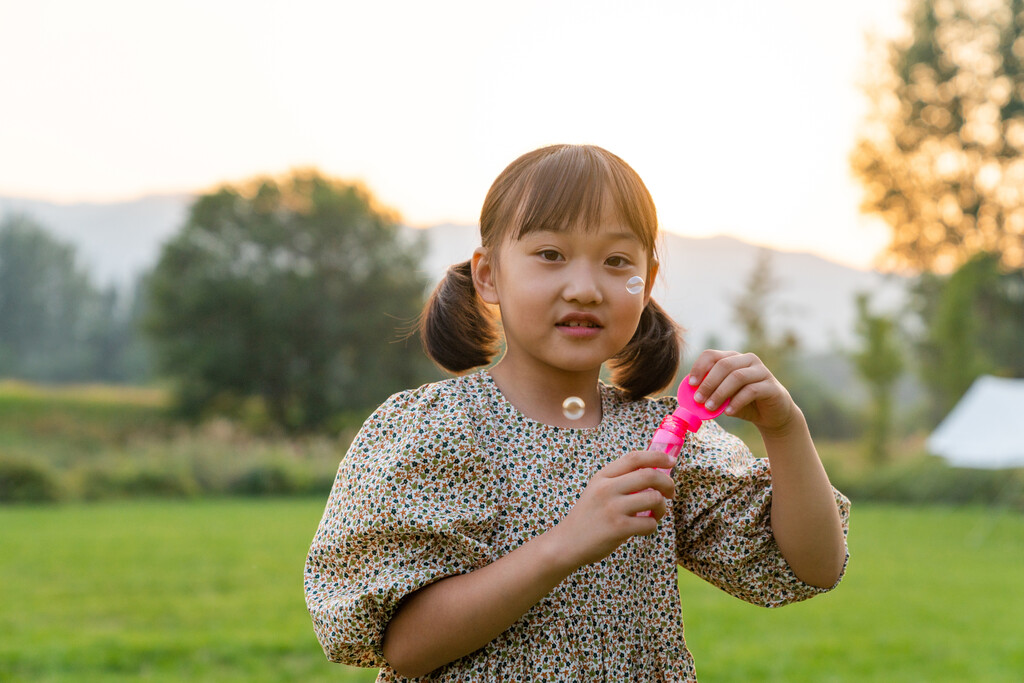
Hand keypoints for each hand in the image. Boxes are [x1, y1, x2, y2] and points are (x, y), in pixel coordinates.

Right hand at [554, 450, 675, 567]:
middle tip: (670, 492)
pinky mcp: (618, 528)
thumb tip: (654, 472)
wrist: (567, 543)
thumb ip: (619, 480)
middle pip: (649, 475)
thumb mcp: (597, 490)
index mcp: (603, 476)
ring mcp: (612, 508)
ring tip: (656, 514)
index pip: (634, 458)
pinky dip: (652, 526)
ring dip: (662, 507)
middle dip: (668, 483)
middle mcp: (607, 488)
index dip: (657, 456)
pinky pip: (650, 523)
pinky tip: (643, 529)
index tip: (671, 461)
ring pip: (654, 499)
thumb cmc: (588, 517)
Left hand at [688, 349, 798, 434]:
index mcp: (733, 358)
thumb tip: (691, 396)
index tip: (691, 384)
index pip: (711, 355)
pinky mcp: (771, 386)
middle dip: (708, 383)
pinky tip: (728, 412)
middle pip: (723, 365)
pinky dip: (737, 402)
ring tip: (710, 408)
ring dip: (720, 393)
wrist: (772, 415)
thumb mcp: (724, 397)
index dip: (699, 367)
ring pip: (737, 376)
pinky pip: (751, 390)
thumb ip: (711, 393)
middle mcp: (748, 360)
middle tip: (698, 400)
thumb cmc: (744, 404)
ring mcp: (761, 371)